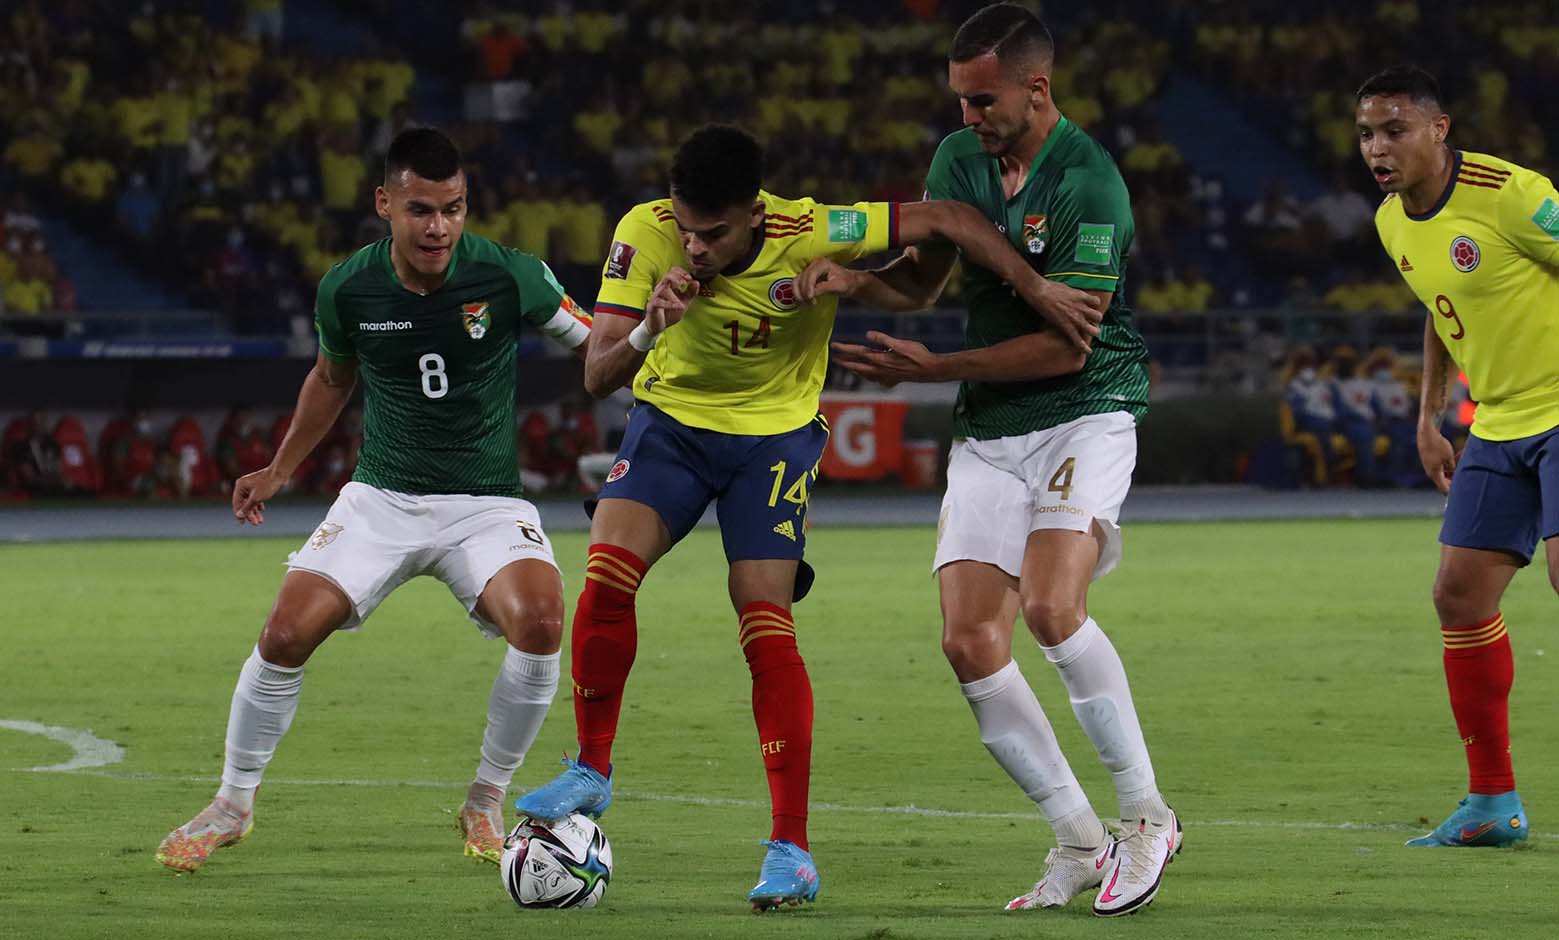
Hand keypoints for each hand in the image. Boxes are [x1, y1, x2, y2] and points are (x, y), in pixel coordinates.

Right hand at [233, 465, 283, 524]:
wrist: (280, 473)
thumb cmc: (268, 484)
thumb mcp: (256, 498)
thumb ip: (247, 507)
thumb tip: (238, 515)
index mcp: (240, 486)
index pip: (237, 503)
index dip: (239, 514)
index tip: (242, 523)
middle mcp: (244, 485)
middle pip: (244, 503)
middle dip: (250, 514)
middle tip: (256, 523)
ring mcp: (251, 486)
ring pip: (251, 501)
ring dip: (255, 511)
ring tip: (260, 521)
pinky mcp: (258, 486)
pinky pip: (256, 498)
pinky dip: (258, 504)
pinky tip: (262, 510)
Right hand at [645, 267, 696, 335]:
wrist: (659, 326)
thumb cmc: (670, 312)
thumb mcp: (684, 302)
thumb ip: (690, 293)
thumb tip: (696, 282)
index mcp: (668, 285)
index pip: (673, 271)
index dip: (681, 272)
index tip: (689, 278)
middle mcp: (661, 288)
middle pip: (667, 276)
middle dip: (677, 277)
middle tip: (685, 283)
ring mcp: (655, 296)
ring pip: (663, 289)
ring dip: (674, 296)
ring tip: (682, 305)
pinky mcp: (651, 306)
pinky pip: (658, 301)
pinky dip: (669, 304)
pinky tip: (677, 307)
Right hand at [795, 257, 862, 302]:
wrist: (848, 282)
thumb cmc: (846, 283)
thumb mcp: (838, 286)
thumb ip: (825, 288)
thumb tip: (811, 294)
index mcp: (822, 264)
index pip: (810, 274)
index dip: (808, 287)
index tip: (810, 298)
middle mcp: (812, 265)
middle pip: (801, 279)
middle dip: (803, 293)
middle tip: (811, 304)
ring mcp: (808, 271)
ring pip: (796, 282)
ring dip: (798, 294)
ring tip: (806, 304)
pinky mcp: (805, 278)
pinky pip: (796, 286)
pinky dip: (798, 294)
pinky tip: (804, 302)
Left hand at [829, 331, 944, 387]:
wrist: (928, 370)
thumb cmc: (916, 354)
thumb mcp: (900, 343)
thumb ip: (883, 339)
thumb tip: (867, 334)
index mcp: (879, 358)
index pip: (857, 352)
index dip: (844, 348)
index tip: (834, 345)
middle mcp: (879, 369)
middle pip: (857, 365)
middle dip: (844, 361)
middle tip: (834, 358)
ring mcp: (885, 376)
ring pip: (865, 373)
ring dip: (855, 369)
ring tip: (848, 366)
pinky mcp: (891, 380)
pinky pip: (875, 379)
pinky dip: (868, 376)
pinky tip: (869, 375)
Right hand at [1015, 275, 1102, 351]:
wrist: (1040, 291)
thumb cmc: (1049, 287)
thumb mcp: (1066, 287)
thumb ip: (1072, 293)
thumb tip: (1070, 295)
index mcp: (1082, 296)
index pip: (1097, 302)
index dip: (1094, 307)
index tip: (1089, 309)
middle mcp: (1082, 308)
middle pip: (1098, 317)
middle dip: (1095, 321)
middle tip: (1089, 323)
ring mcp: (1075, 318)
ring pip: (1093, 329)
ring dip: (1093, 333)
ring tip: (1089, 335)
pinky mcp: (1067, 326)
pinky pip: (1078, 339)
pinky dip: (1084, 346)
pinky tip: (1087, 351)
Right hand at [1417, 425, 1457, 493]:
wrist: (1426, 433)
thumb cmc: (1438, 445)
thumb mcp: (1449, 457)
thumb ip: (1452, 468)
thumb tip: (1454, 473)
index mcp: (1434, 474)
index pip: (1444, 489)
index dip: (1453, 492)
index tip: (1462, 491)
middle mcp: (1431, 472)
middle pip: (1444, 481)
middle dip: (1455, 479)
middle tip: (1466, 475)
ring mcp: (1430, 466)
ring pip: (1444, 472)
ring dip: (1454, 469)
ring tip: (1463, 459)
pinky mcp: (1430, 460)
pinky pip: (1442, 466)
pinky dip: (1449, 464)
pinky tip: (1457, 456)